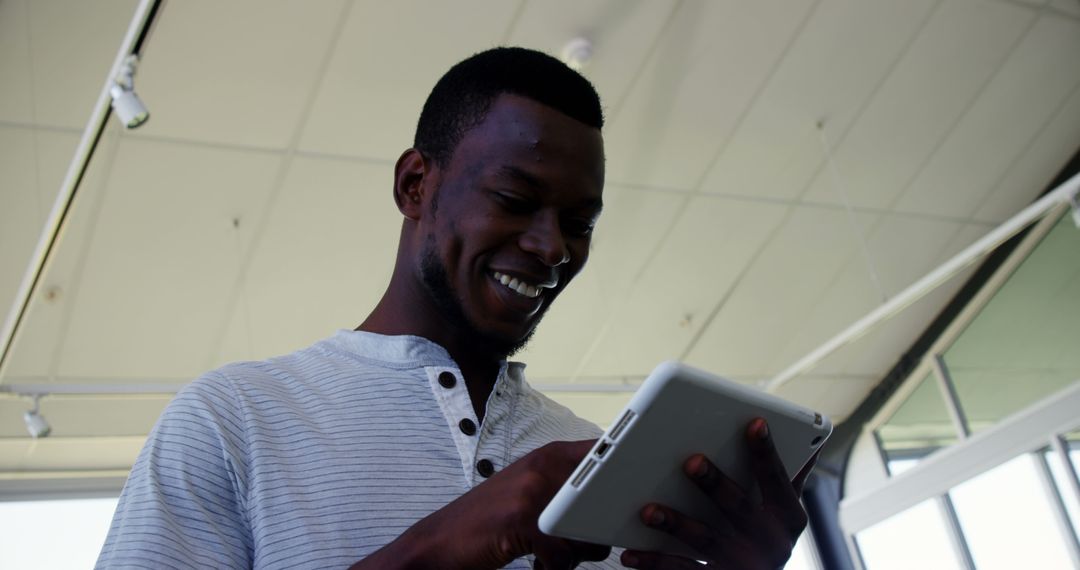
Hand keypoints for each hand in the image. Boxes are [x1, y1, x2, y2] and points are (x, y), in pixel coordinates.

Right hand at [352, 440, 610, 569]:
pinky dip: (555, 567)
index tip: (633, 484)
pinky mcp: (521, 522)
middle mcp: (541, 467)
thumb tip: (612, 503)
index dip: (623, 469)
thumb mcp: (526, 491)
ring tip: (553, 552)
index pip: (602, 452)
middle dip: (602, 524)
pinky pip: (563, 554)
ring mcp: (531, 493)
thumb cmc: (487, 521)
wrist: (438, 542)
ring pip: (586, 528)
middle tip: (588, 539)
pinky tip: (539, 564)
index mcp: (546, 456)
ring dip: (577, 550)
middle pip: (603, 496)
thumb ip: (563, 487)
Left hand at [620, 418, 818, 568]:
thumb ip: (790, 476)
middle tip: (691, 460)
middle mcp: (770, 544)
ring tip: (647, 510)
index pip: (777, 478)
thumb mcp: (784, 510)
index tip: (754, 422)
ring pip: (705, 540)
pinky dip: (653, 562)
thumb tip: (816, 439)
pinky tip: (630, 552)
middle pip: (738, 508)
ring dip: (675, 523)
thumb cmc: (765, 536)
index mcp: (788, 517)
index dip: (766, 451)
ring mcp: (741, 565)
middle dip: (715, 483)